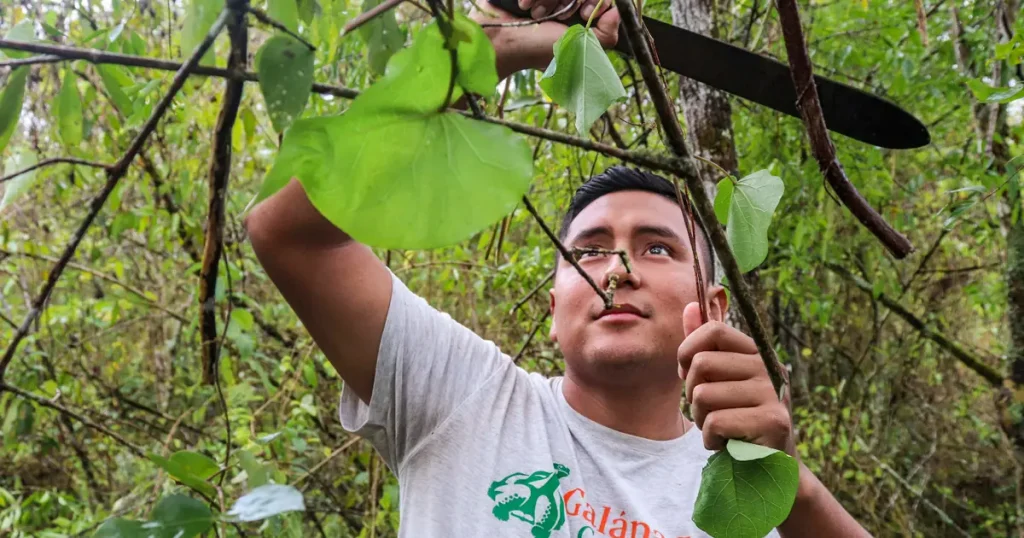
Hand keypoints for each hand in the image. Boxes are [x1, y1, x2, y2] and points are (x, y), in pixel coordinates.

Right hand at [470, 1, 619, 78]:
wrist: (501, 40)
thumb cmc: (537, 49)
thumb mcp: (578, 48)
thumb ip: (605, 34)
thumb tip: (615, 11)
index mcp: (580, 16)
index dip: (596, 2)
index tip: (584, 14)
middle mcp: (567, 3)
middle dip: (570, 1)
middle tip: (558, 17)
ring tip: (537, 14)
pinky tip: (527, 6)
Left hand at [677, 302, 793, 454]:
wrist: (767, 467)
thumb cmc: (737, 418)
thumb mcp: (718, 379)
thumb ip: (704, 345)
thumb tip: (691, 305)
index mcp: (755, 353)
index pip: (713, 330)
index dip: (688, 351)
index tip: (689, 375)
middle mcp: (768, 367)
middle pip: (702, 364)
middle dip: (691, 394)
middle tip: (708, 411)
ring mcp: (773, 393)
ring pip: (703, 395)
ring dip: (701, 420)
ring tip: (720, 429)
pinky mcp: (773, 421)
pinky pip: (716, 422)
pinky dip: (711, 439)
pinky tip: (727, 444)